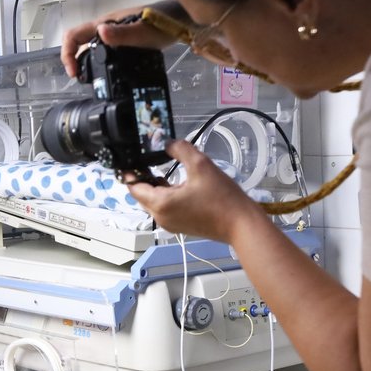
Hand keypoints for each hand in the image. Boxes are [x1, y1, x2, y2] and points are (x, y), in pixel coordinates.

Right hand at [60, 5, 175, 77]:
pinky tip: (111, 73)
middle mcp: (106, 28)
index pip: (74, 35)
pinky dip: (100, 62)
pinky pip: (105, 50)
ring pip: (92, 47)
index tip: (74, 72)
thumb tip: (100, 32)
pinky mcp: (124, 40)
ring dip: (86, 62)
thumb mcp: (141, 32)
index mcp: (105, 24)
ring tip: (93, 79)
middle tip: (82, 78)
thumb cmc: (162, 23)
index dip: (68, 54)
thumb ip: (122, 33)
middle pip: (80, 42)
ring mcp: (115, 33)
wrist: (179, 19)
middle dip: (75, 60)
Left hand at [123, 140, 259, 243]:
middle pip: (141, 195)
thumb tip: (167, 144)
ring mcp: (170, 224)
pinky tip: (174, 183)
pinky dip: (164, 195)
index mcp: (160, 204)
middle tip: (144, 160)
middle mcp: (161, 217)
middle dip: (141, 178)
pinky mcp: (180, 226)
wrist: (241, 224)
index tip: (130, 159)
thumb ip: (180, 150)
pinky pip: (164, 208)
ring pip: (152, 202)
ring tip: (158, 168)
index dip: (129, 173)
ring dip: (153, 187)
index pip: (134, 187)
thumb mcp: (201, 165)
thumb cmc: (222, 198)